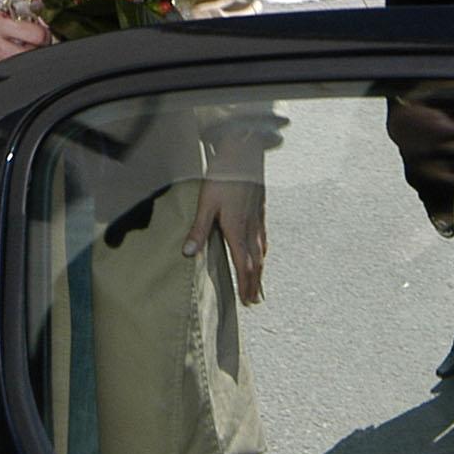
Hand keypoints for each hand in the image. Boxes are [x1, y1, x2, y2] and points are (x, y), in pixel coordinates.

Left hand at [185, 176, 265, 303]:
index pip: (243, 264)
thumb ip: (198, 229)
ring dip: (260, 270)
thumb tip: (189, 254)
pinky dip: (263, 251)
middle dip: (255, 283)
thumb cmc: (224, 175)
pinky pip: (264, 237)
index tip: (246, 300)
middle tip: (255, 301)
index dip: (245, 284)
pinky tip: (262, 251)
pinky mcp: (260, 209)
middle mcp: (251, 227)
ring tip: (259, 284)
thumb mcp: (206, 202)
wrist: (245, 152)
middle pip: (256, 262)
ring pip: (262, 251)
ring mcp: (258, 218)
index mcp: (237, 229)